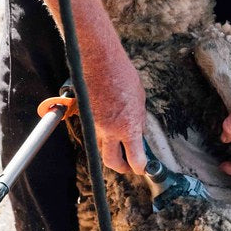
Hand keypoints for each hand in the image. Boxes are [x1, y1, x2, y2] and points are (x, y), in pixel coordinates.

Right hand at [83, 47, 146, 174]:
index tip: (144, 168)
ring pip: (102, 146)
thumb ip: (138, 120)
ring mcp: (95, 125)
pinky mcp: (86, 117)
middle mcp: (109, 130)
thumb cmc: (122, 77)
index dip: (140, 167)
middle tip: (130, 165)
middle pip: (112, 162)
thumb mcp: (140, 100)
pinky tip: (110, 121)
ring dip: (112, 148)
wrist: (100, 62)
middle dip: (122, 167)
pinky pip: (95, 131)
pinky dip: (103, 132)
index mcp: (127, 127)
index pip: (134, 159)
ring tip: (122, 142)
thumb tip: (138, 131)